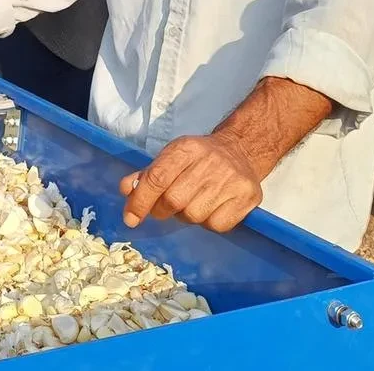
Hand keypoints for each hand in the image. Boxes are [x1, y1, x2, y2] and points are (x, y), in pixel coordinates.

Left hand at [119, 133, 263, 232]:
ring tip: (193, 202)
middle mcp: (210, 162)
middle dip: (162, 210)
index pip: (157, 178)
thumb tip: (126, 190)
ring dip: (186, 216)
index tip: (130, 218)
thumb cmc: (199, 157)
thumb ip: (148, 174)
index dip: (140, 201)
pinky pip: (216, 226)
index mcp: (186, 149)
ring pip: (194, 216)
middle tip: (165, 208)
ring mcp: (231, 180)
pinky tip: (212, 207)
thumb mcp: (171, 156)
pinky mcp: (247, 197)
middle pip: (173, 201)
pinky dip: (208, 222)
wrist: (240, 150)